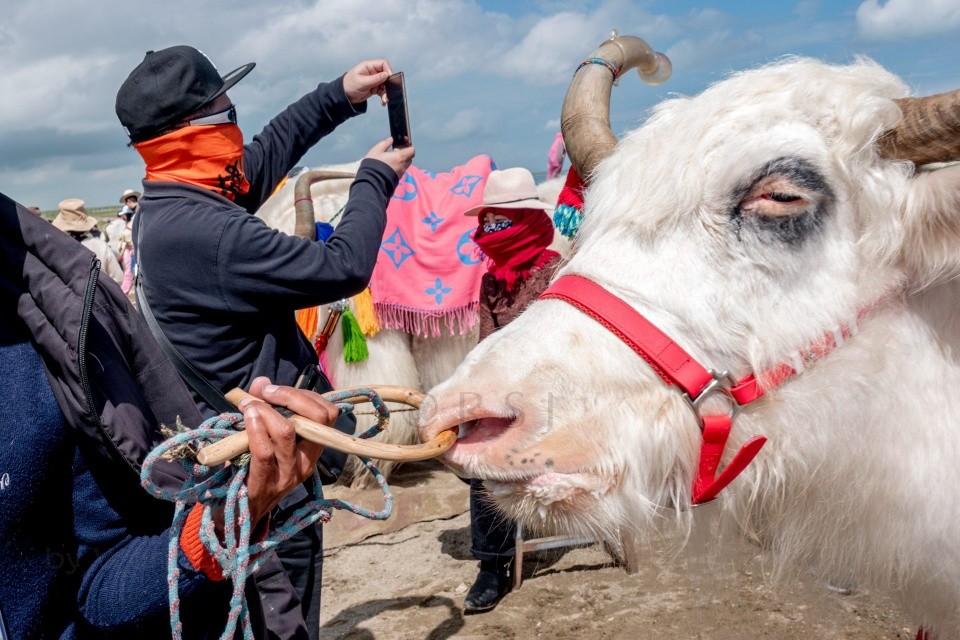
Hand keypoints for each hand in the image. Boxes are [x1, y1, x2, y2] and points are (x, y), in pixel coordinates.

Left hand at [240, 377, 335, 524]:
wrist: (237, 514)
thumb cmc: (253, 469)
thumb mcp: (266, 437)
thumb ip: (265, 407)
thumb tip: (262, 381)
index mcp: (313, 449)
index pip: (328, 414)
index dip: (306, 395)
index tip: (278, 389)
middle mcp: (307, 462)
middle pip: (317, 418)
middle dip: (290, 396)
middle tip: (266, 392)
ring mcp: (288, 475)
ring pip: (287, 431)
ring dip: (266, 409)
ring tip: (248, 404)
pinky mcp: (266, 483)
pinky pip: (264, 450)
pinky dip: (255, 427)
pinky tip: (246, 416)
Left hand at [343, 59, 392, 105]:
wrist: (344, 97)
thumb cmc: (349, 86)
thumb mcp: (362, 82)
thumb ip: (375, 79)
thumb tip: (387, 75)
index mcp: (368, 66)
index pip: (383, 64)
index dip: (388, 70)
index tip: (390, 79)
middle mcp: (372, 72)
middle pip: (386, 75)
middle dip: (388, 84)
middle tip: (388, 93)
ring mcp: (374, 80)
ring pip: (385, 84)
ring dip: (386, 92)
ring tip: (384, 100)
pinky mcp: (374, 88)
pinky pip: (382, 91)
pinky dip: (384, 96)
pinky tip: (383, 102)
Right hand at [365, 137, 414, 178]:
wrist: (371, 181)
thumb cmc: (373, 164)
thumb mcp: (377, 150)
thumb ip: (385, 143)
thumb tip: (391, 139)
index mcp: (400, 157)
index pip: (412, 150)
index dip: (408, 145)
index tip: (403, 142)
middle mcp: (402, 166)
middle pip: (409, 158)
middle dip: (404, 153)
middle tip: (395, 150)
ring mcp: (400, 173)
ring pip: (405, 165)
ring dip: (400, 160)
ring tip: (391, 158)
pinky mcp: (397, 179)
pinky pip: (400, 171)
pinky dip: (397, 166)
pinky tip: (389, 165)